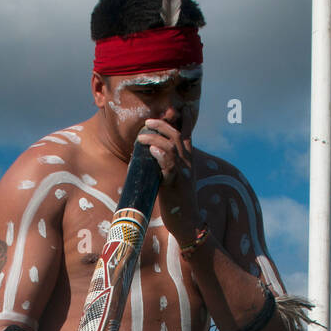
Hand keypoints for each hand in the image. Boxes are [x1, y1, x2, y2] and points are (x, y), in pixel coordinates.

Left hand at [136, 118, 198, 242]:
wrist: (188, 223)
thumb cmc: (179, 203)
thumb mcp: (176, 180)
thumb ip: (168, 167)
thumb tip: (152, 158)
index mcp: (188, 162)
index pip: (187, 136)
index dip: (185, 121)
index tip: (180, 108)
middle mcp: (187, 164)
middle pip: (177, 136)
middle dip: (162, 125)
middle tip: (148, 122)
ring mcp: (182, 174)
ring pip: (172, 147)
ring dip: (156, 138)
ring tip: (142, 136)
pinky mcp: (175, 185)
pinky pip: (169, 166)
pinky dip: (160, 156)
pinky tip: (151, 150)